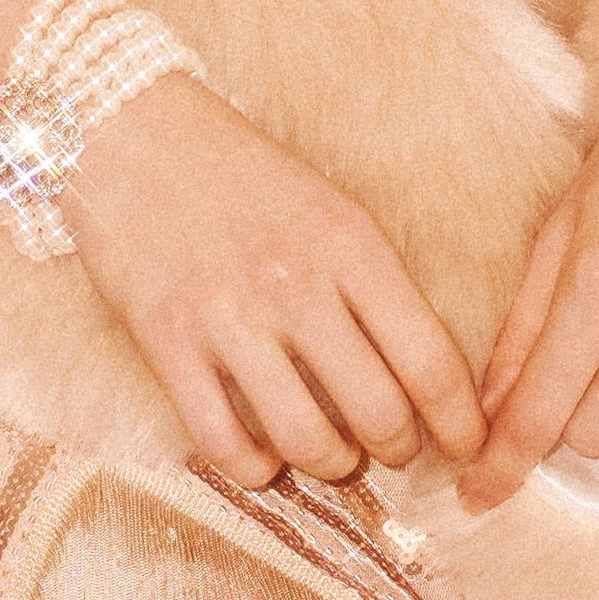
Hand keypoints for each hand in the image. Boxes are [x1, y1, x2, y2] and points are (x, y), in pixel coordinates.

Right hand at [59, 76, 487, 492]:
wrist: (131, 132)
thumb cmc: (242, 175)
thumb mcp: (331, 208)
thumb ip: (374, 283)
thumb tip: (420, 374)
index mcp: (350, 246)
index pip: (430, 360)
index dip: (459, 423)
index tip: (467, 447)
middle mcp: (295, 285)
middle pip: (377, 413)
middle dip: (397, 450)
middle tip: (393, 450)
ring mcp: (228, 317)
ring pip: (306, 440)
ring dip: (330, 464)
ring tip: (331, 454)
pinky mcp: (166, 342)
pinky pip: (222, 442)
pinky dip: (254, 468)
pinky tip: (263, 455)